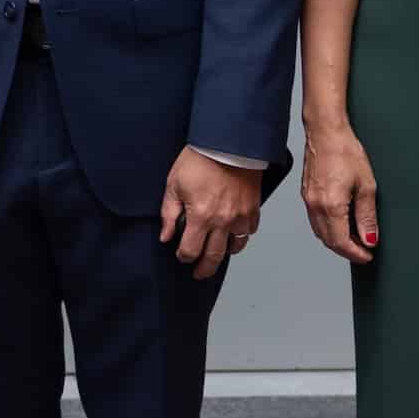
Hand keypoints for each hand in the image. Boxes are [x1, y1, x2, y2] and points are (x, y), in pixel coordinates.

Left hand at [159, 147, 261, 279]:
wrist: (228, 144)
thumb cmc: (200, 160)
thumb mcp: (174, 184)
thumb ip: (169, 213)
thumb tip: (165, 236)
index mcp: (200, 216)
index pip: (190, 250)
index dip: (183, 257)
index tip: (181, 255)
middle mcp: (222, 221)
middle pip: (213, 257)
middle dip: (204, 268)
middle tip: (199, 273)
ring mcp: (240, 217)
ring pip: (234, 247)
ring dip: (223, 253)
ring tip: (216, 253)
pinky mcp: (253, 209)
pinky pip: (248, 232)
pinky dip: (240, 236)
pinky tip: (232, 234)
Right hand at [301, 122, 380, 263]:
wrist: (325, 132)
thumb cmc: (345, 151)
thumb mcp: (366, 185)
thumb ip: (367, 216)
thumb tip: (370, 238)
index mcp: (330, 206)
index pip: (342, 242)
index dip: (356, 254)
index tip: (368, 256)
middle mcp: (315, 206)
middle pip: (329, 241)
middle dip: (346, 250)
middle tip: (364, 251)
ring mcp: (308, 201)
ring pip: (320, 232)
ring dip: (336, 241)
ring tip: (355, 239)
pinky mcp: (306, 195)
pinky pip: (315, 220)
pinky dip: (328, 229)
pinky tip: (341, 224)